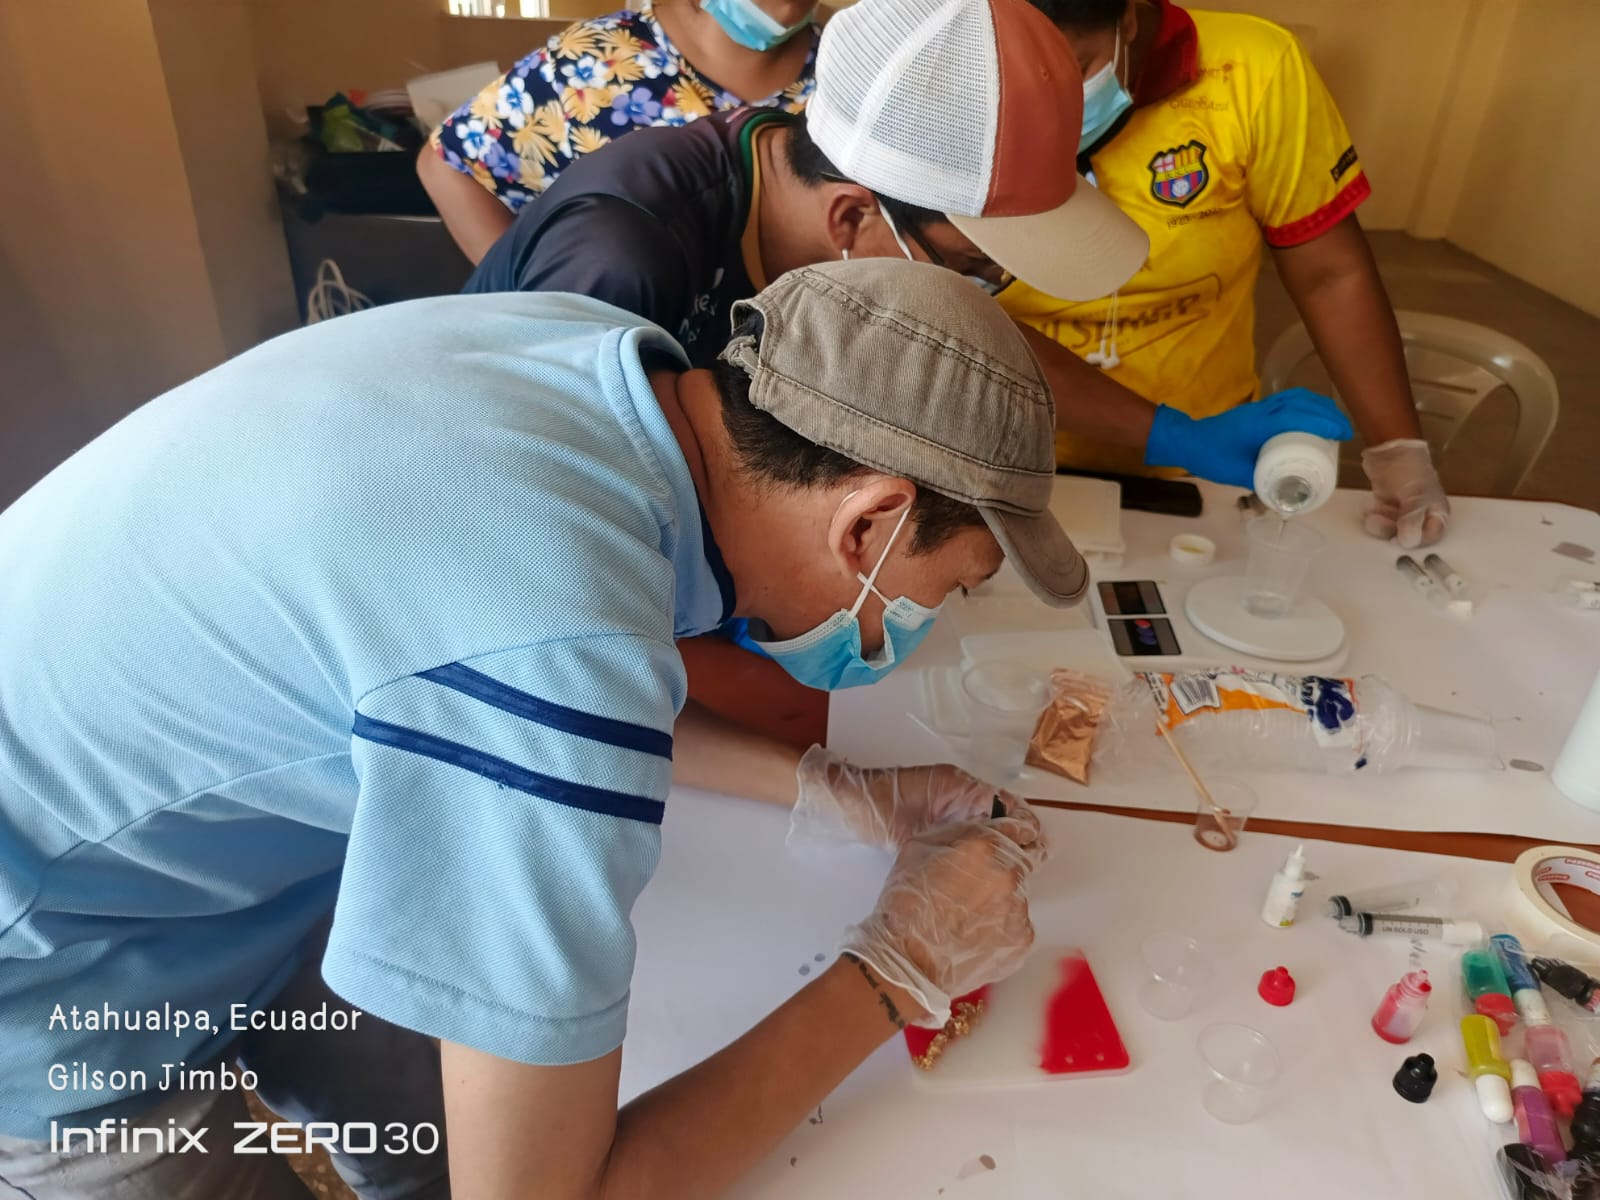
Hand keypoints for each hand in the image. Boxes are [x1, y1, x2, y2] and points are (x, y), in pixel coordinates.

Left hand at [790, 746, 1025, 849]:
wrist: (839, 802)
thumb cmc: (870, 807)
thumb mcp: (910, 828)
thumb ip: (949, 836)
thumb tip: (987, 848)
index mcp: (956, 785)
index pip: (1004, 802)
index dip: (1023, 825)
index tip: (1036, 848)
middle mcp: (957, 789)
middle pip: (1002, 812)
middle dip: (1017, 837)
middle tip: (1029, 867)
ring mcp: (948, 801)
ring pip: (988, 822)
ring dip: (1000, 842)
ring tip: (1011, 872)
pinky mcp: (938, 816)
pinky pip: (969, 827)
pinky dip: (980, 843)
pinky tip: (983, 867)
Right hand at [840, 815, 1046, 1026]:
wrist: (907, 961)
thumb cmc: (906, 908)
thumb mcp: (918, 849)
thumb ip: (958, 833)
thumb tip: (978, 830)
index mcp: (984, 846)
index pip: (1018, 827)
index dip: (1011, 834)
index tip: (1009, 840)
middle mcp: (1008, 874)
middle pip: (1023, 861)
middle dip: (1004, 868)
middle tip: (977, 887)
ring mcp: (1019, 909)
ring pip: (1018, 896)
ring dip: (1000, 901)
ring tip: (966, 918)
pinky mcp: (1023, 940)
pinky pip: (1017, 927)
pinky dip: (1001, 929)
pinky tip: (973, 937)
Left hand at [1144, 389, 1353, 487]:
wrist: (1187, 440)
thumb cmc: (1210, 457)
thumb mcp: (1237, 474)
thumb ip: (1262, 482)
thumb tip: (1286, 494)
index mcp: (1257, 424)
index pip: (1295, 416)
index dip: (1322, 422)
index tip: (1342, 433)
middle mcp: (1261, 410)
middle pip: (1302, 401)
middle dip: (1328, 413)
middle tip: (1345, 431)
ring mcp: (1260, 406)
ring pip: (1296, 397)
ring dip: (1319, 406)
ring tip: (1335, 424)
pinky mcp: (1258, 408)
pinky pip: (1288, 399)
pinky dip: (1307, 405)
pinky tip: (1315, 418)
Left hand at [1362, 438, 1449, 547]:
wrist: (1389, 452)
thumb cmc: (1410, 470)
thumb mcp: (1415, 495)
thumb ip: (1412, 519)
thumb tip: (1409, 542)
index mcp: (1436, 512)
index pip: (1430, 537)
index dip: (1415, 541)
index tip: (1398, 538)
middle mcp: (1422, 514)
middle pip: (1409, 536)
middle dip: (1392, 531)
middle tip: (1380, 522)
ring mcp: (1404, 511)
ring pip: (1393, 530)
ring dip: (1381, 525)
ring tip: (1373, 514)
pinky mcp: (1388, 507)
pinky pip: (1382, 521)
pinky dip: (1375, 517)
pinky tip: (1372, 507)